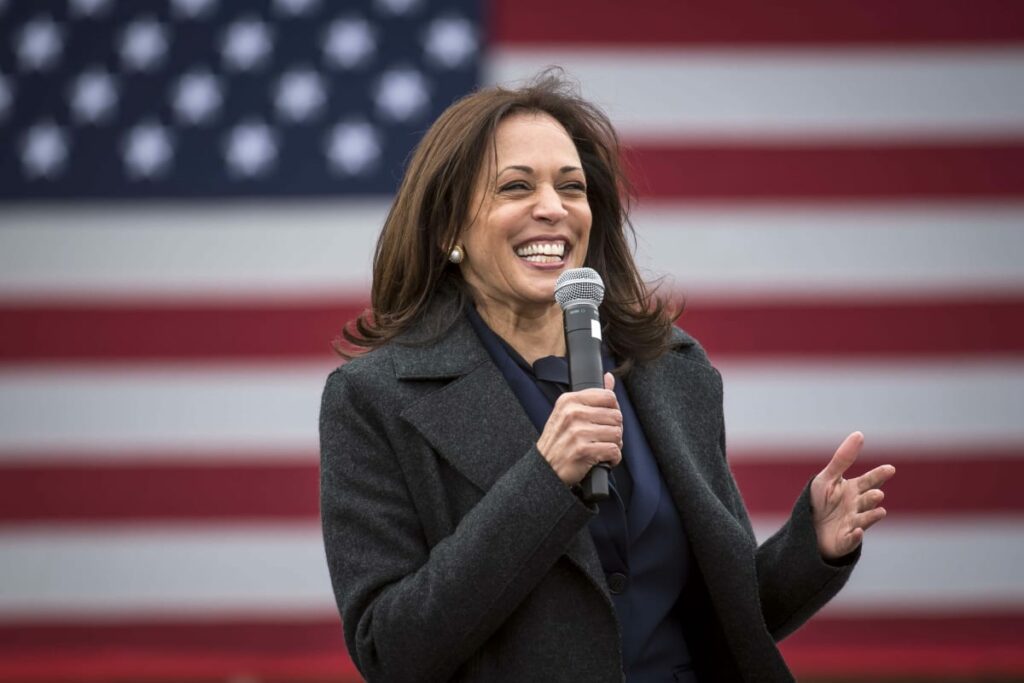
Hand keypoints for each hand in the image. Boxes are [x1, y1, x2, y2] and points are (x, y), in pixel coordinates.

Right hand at [537, 372, 622, 485]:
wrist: (544, 468)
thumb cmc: (559, 440)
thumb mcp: (568, 413)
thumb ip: (591, 396)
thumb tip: (609, 377)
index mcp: (568, 401)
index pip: (608, 397)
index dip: (612, 410)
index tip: (605, 420)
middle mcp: (572, 414)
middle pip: (616, 416)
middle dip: (614, 429)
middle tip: (603, 438)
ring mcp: (577, 432)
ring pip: (617, 434)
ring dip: (614, 444)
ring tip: (602, 448)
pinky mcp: (583, 450)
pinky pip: (614, 450)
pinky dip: (613, 458)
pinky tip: (603, 459)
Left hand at [810, 431, 895, 560]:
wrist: (808, 528)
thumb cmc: (819, 501)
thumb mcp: (828, 478)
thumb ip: (843, 458)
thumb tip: (859, 434)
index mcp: (854, 490)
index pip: (869, 481)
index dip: (879, 475)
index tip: (889, 469)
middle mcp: (857, 507)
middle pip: (867, 501)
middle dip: (872, 497)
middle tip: (876, 493)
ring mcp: (853, 524)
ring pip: (864, 519)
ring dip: (871, 516)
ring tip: (879, 510)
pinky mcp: (845, 541)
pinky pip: (851, 539)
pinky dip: (855, 537)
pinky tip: (857, 531)